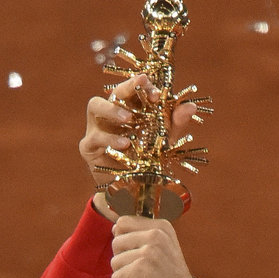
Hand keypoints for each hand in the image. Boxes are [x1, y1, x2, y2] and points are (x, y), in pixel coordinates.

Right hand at [79, 74, 197, 216]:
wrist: (134, 192)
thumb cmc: (148, 161)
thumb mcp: (166, 141)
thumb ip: (175, 124)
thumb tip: (190, 106)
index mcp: (130, 109)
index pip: (134, 89)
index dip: (143, 85)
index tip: (156, 92)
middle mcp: (112, 115)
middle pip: (114, 93)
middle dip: (127, 88)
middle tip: (140, 87)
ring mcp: (97, 128)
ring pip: (95, 106)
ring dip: (112, 109)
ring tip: (128, 118)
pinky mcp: (88, 147)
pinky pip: (95, 137)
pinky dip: (110, 139)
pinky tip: (124, 144)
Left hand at [109, 215, 192, 277]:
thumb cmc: (169, 276)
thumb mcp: (163, 246)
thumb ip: (142, 234)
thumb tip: (114, 228)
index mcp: (161, 227)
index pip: (123, 222)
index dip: (124, 240)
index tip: (138, 253)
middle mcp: (156, 235)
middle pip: (116, 242)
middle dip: (123, 260)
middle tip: (142, 270)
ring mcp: (148, 252)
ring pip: (114, 261)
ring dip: (124, 276)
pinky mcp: (139, 270)